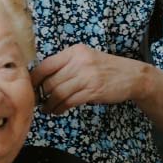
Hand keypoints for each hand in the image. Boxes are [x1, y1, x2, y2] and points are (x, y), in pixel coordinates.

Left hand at [33, 44, 158, 113]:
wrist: (133, 76)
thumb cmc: (105, 69)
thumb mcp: (85, 59)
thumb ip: (65, 66)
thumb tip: (40, 80)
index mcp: (74, 52)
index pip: (45, 65)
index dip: (33, 79)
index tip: (29, 88)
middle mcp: (79, 62)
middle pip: (49, 82)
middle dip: (40, 95)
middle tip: (37, 102)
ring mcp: (86, 77)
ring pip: (57, 93)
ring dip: (49, 104)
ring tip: (46, 109)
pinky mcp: (93, 91)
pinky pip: (69, 101)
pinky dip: (60, 108)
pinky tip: (57, 111)